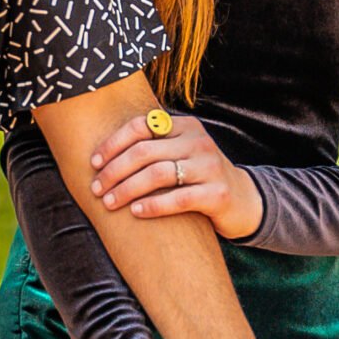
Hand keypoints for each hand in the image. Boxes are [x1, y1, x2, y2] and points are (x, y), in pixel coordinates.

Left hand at [91, 110, 262, 240]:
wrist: (245, 201)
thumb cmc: (200, 178)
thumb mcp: (181, 154)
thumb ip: (154, 148)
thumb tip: (101, 155)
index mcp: (185, 126)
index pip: (140, 126)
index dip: (112, 144)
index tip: (93, 163)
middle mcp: (199, 141)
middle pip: (144, 151)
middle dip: (114, 171)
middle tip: (96, 189)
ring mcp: (210, 167)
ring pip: (157, 173)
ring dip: (127, 189)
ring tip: (110, 203)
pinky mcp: (217, 193)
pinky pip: (178, 198)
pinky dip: (153, 205)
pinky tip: (136, 212)